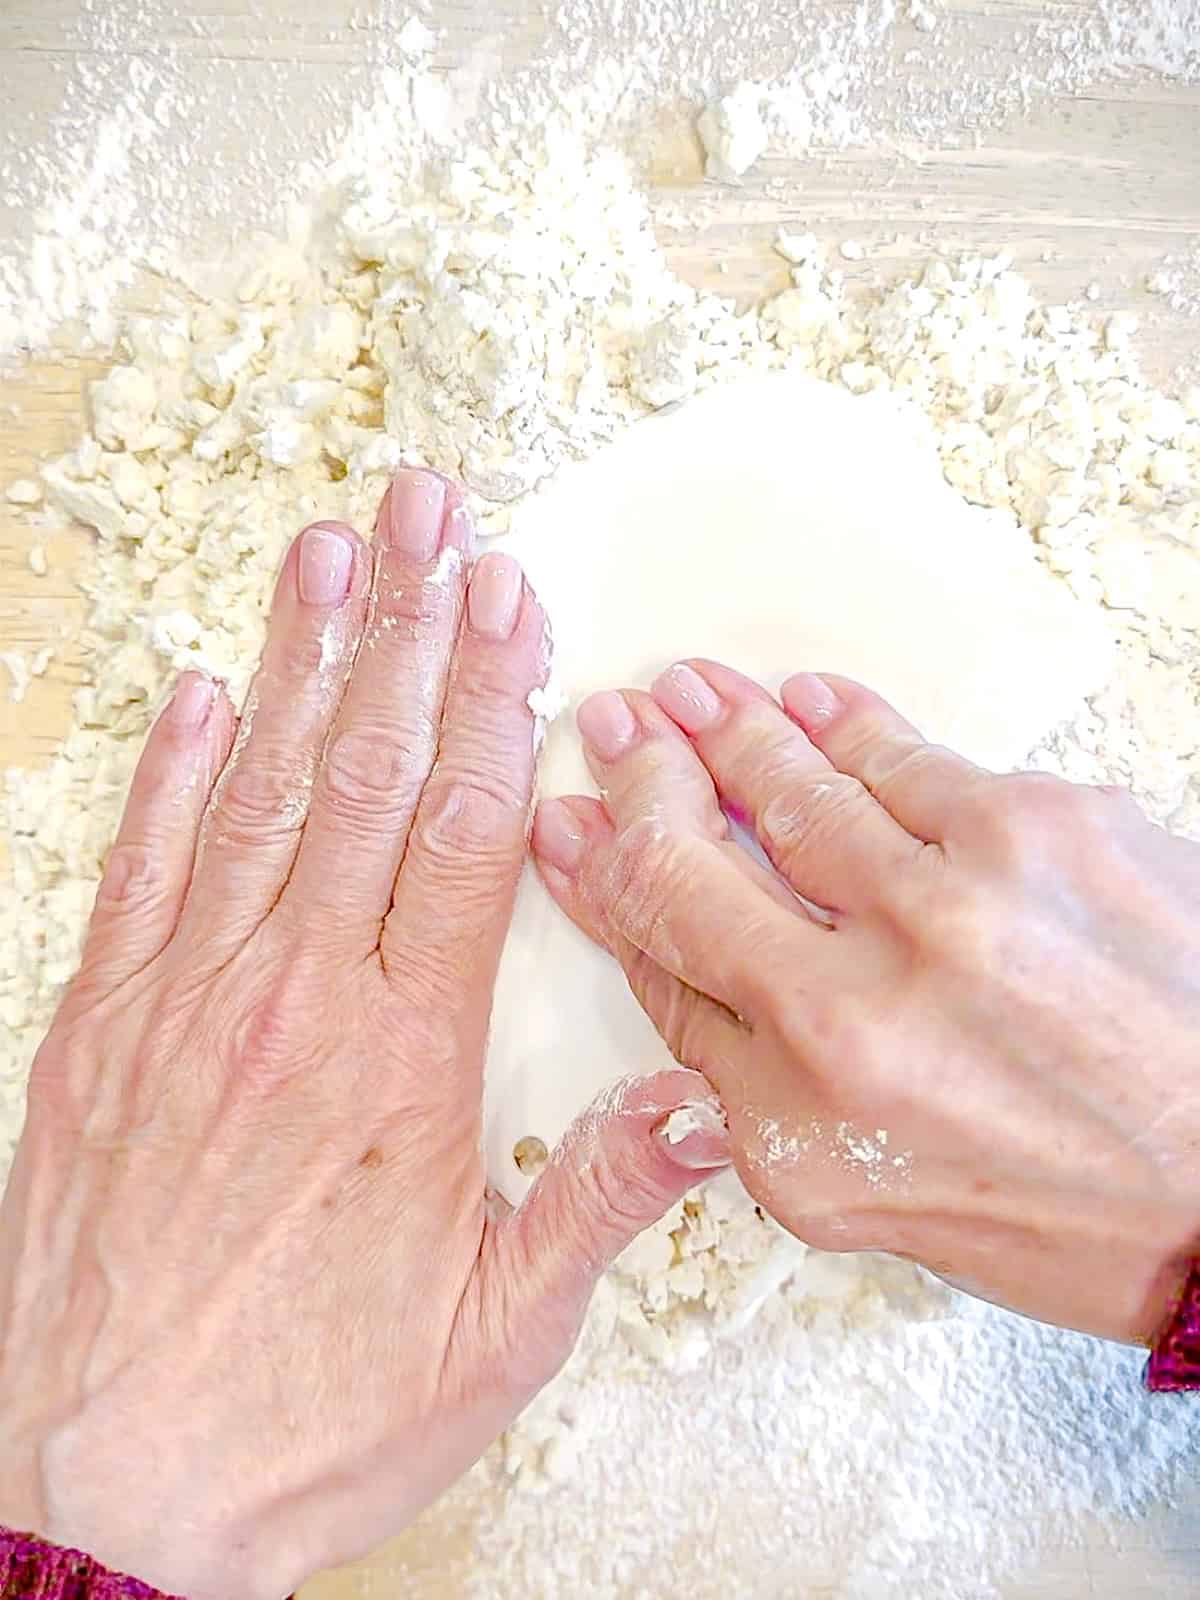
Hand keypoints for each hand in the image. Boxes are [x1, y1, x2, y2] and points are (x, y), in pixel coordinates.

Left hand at [0, 474, 729, 1599]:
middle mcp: (290, 1003)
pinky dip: (166, 773)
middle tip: (426, 511)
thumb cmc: (304, 1421)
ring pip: (252, 795)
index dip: (489, 702)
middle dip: (405, 630)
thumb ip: (599, 1198)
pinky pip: (141, 872)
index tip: (511, 599)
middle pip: (361, 776)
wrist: (100, 1498)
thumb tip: (705, 1101)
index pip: (460, 834)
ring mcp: (183, 1005)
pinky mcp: (98, 1034)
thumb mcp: (493, 1336)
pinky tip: (195, 693)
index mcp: (400, 1061)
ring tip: (326, 552)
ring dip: (295, 662)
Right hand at [532, 658, 1199, 1345]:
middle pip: (702, 850)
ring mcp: (963, 898)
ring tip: (694, 689)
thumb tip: (662, 948)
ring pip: (802, 782)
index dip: (599, 870)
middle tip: (620, 725)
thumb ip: (739, 1074)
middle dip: (646, 774)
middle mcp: (871, 995)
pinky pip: (914, 755)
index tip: (573, 823)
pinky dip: (850, 721)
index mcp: (812, 1095)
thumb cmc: (1066, 1205)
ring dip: (734, 727)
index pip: (661, 940)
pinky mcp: (1049, 829)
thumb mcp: (857, 1191)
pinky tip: (813, 701)